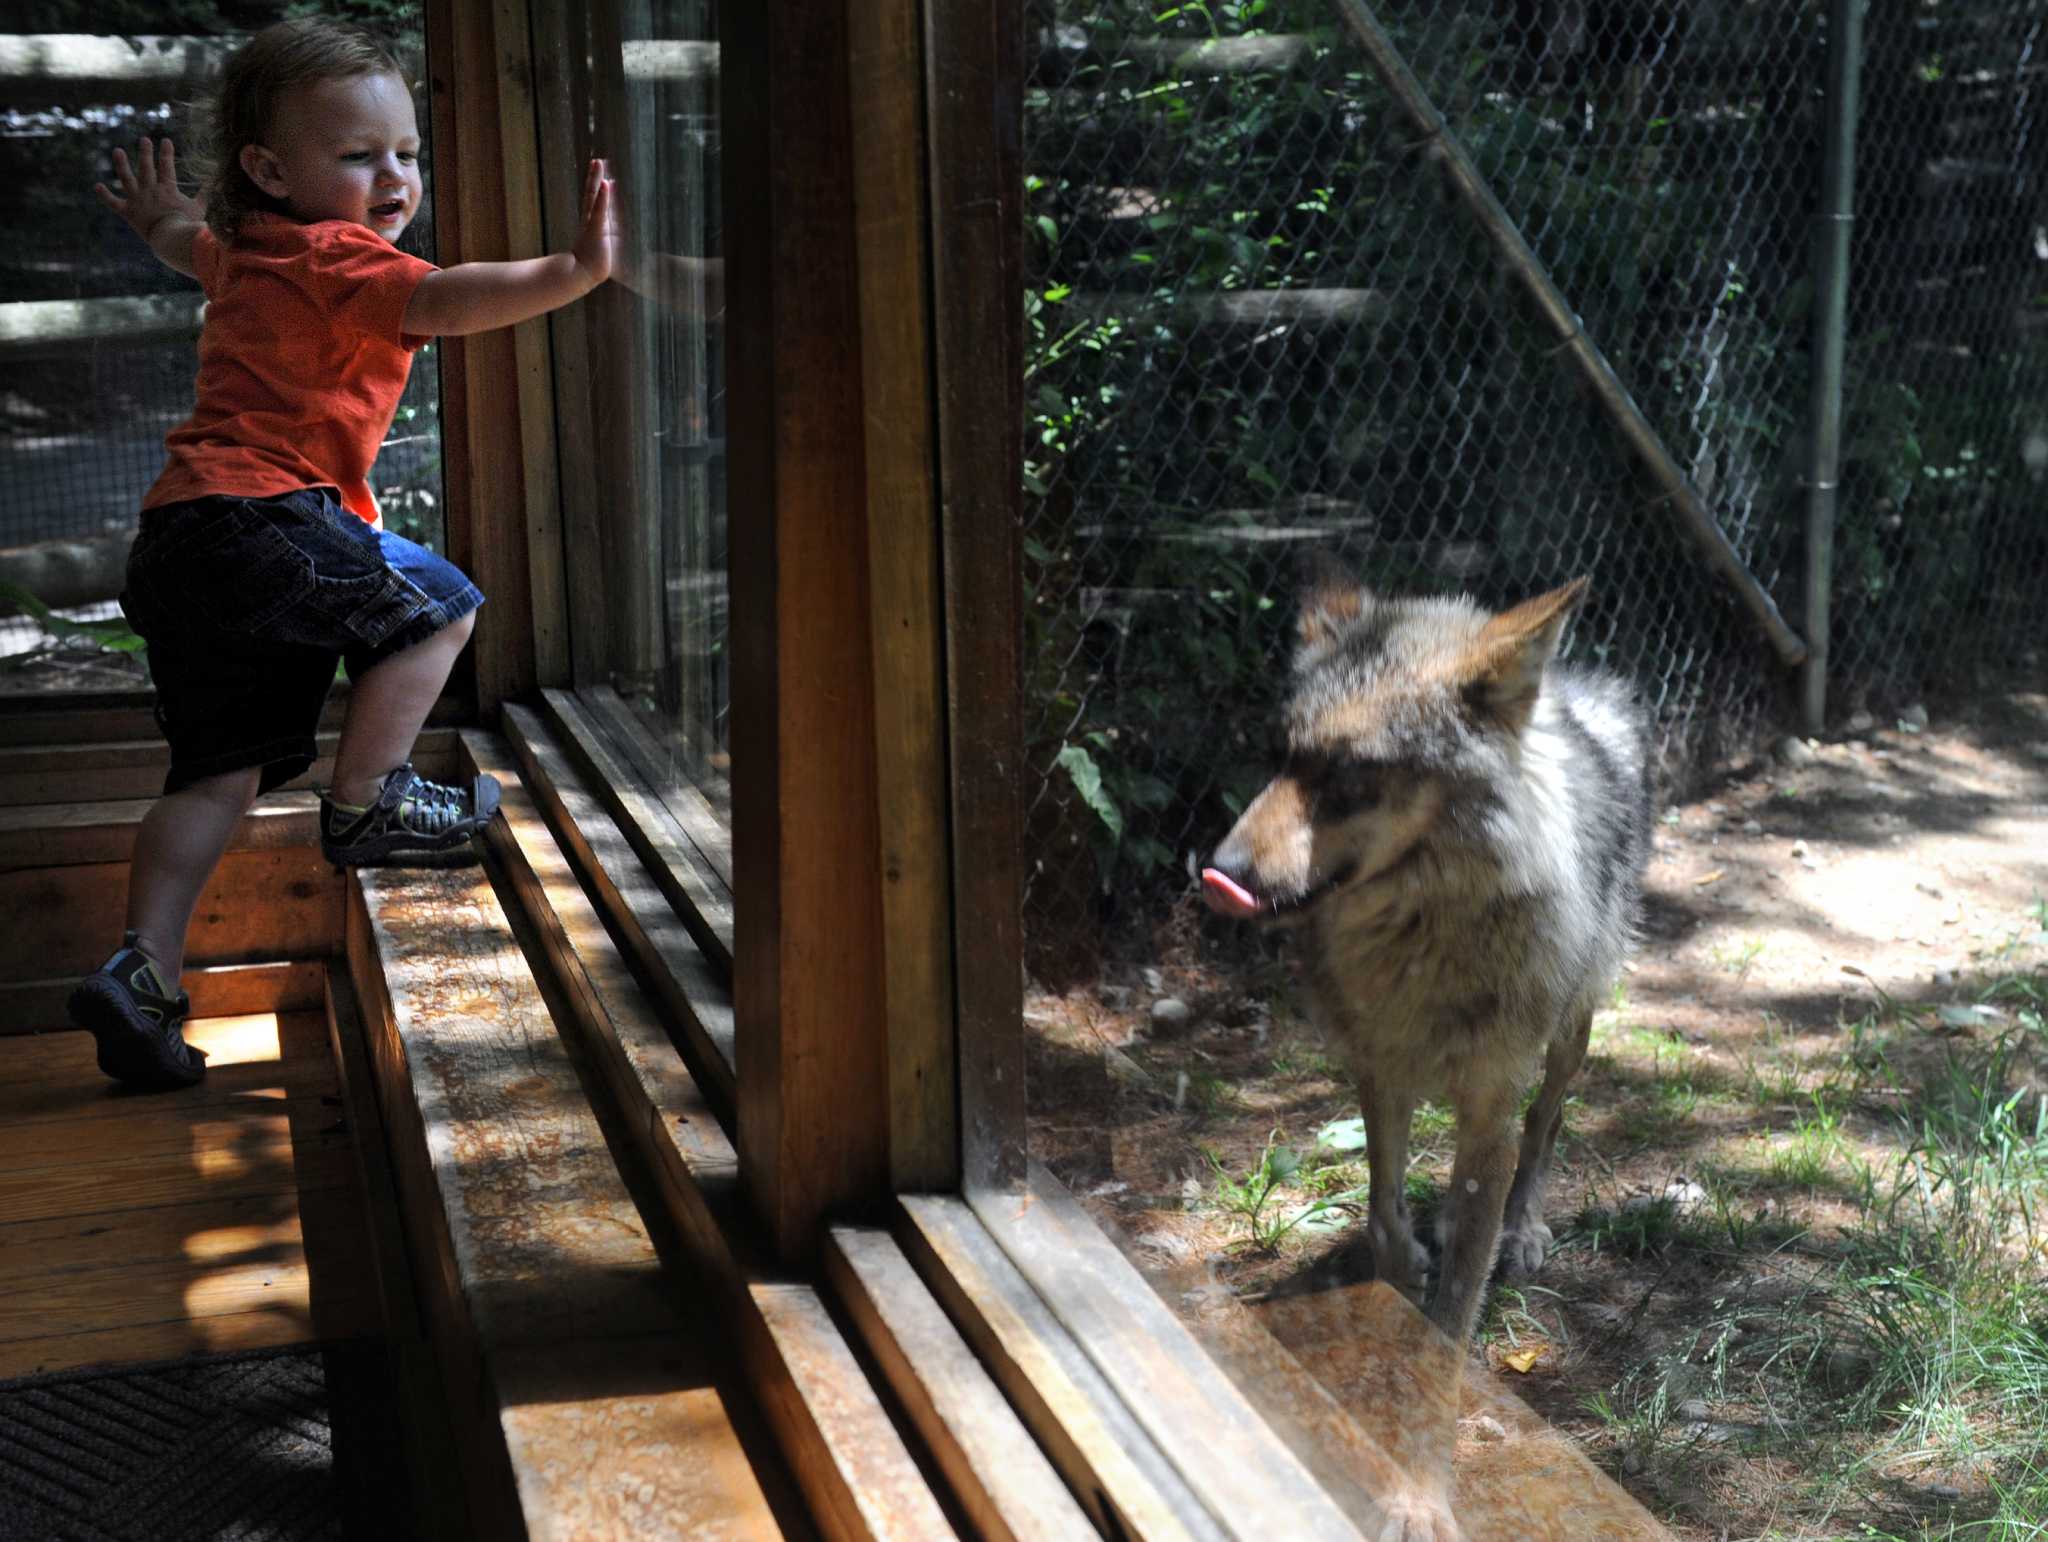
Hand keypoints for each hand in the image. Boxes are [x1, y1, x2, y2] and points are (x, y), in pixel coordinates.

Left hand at [94, 137, 204, 242]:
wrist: (170, 239)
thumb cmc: (187, 226)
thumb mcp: (199, 209)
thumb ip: (206, 194)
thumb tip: (215, 181)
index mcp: (167, 189)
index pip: (167, 166)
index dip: (166, 153)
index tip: (166, 140)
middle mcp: (150, 190)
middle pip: (146, 167)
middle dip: (145, 152)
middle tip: (144, 139)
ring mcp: (137, 200)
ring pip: (127, 178)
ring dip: (121, 164)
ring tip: (117, 151)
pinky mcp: (128, 212)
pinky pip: (113, 203)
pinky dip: (105, 195)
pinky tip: (97, 185)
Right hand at [572, 157, 614, 289]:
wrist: (583, 276)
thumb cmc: (594, 264)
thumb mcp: (602, 248)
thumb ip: (605, 239)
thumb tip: (607, 234)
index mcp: (594, 223)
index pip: (595, 199)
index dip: (597, 184)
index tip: (601, 169)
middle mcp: (592, 220)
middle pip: (592, 193)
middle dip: (594, 176)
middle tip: (597, 161)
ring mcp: (593, 224)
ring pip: (594, 197)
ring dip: (596, 180)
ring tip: (598, 163)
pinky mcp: (596, 230)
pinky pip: (600, 211)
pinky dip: (602, 197)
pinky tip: (605, 184)